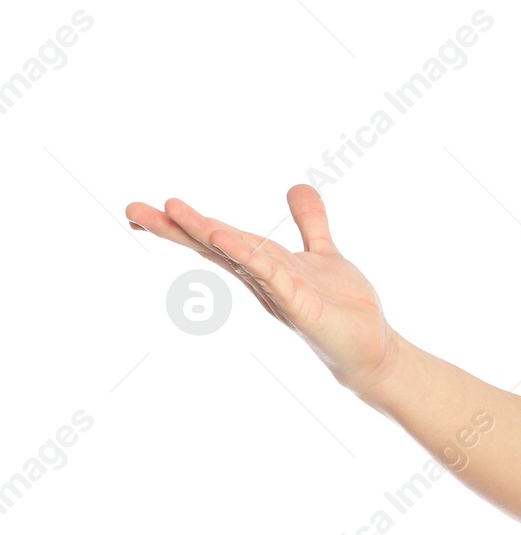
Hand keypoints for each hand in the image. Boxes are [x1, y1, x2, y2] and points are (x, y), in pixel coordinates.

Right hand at [126, 185, 403, 394]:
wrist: (374, 349)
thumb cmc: (345, 308)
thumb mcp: (324, 254)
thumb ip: (310, 223)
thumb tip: (297, 186)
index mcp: (264, 265)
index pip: (218, 238)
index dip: (184, 223)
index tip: (141, 208)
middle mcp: (264, 279)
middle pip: (216, 246)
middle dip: (177, 228)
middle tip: (133, 209)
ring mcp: (280, 293)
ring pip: (237, 256)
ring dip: (206, 234)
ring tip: (172, 211)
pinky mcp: (301, 307)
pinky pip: (271, 276)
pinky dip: (249, 256)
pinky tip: (226, 239)